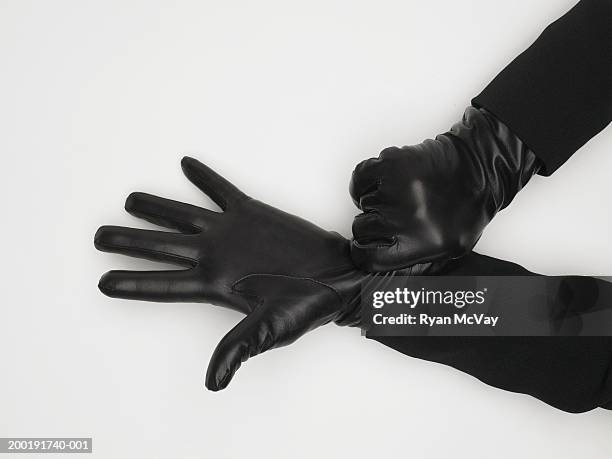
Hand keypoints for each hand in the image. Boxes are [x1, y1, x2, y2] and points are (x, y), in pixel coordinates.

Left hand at [95, 157, 369, 389]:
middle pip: (161, 247)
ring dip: (155, 206)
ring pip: (183, 215)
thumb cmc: (306, 305)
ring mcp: (230, 233)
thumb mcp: (271, 329)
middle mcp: (215, 257)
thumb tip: (213, 383)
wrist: (336, 275)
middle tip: (99, 236)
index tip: (102, 282)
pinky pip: (221, 191)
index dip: (133, 283)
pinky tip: (186, 165)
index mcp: (214, 285)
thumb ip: (238, 348)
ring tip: (130, 199)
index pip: (164, 285)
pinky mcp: (250, 213)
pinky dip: (204, 178)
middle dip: (129, 241)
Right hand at [349, 106, 540, 271]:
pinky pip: (360, 176)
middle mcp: (407, 219)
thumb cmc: (468, 207)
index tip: (364, 246)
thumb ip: (416, 264)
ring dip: (372, 200)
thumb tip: (383, 270)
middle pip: (361, 229)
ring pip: (361, 202)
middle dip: (369, 224)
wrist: (481, 167)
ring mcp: (398, 190)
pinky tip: (383, 182)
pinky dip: (366, 179)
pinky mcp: (392, 165)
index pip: (368, 258)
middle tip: (388, 216)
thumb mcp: (451, 249)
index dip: (363, 252)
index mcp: (421, 245)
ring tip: (397, 195)